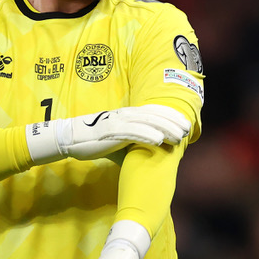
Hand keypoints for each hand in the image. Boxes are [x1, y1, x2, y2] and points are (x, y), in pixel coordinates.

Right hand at [27, 104, 190, 163]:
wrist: (71, 138)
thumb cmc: (97, 139)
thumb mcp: (119, 136)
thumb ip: (135, 137)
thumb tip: (153, 146)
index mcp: (130, 114)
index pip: (155, 111)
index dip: (172, 116)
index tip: (186, 123)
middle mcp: (127, 115)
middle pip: (155, 116)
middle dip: (173, 122)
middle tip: (187, 130)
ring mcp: (119, 122)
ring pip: (147, 123)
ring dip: (165, 129)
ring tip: (178, 136)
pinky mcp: (111, 133)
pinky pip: (133, 133)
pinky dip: (147, 135)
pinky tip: (159, 141)